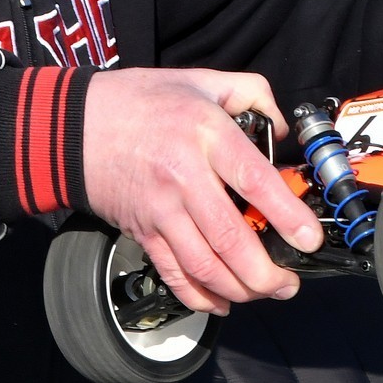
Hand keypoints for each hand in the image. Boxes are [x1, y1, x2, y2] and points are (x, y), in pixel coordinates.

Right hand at [81, 67, 323, 314]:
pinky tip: (222, 303)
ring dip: (240, 290)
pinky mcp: (142, 231)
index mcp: (204, 134)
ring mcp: (160, 210)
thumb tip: (282, 131)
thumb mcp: (201, 80)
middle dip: (266, 272)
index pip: (254, 181)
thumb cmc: (142, 100)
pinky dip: (200, 297)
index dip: (287, 215)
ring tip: (266, 293)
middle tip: (290, 283)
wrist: (73, 125)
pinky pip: (174, 274)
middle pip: (230, 238)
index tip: (310, 239)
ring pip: (204, 266)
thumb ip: (252, 94)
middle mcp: (183, 176)